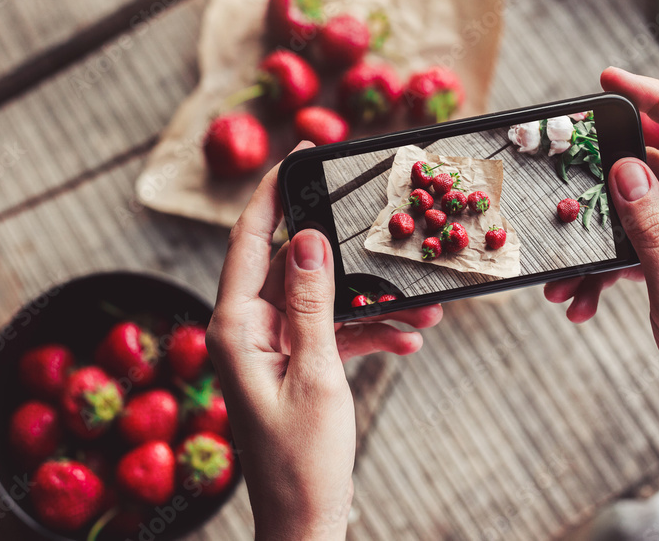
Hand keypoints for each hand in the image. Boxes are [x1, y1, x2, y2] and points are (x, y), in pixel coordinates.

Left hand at [206, 148, 442, 539]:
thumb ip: (312, 301)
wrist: (307, 522)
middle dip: (349, 261)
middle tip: (391, 242)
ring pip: (322, 301)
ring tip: (422, 312)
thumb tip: (307, 237)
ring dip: (371, 303)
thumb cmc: (303, 460)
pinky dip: (367, 332)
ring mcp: (271, 348)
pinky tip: (409, 340)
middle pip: (295, 268)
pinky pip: (331, 332)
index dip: (273, 194)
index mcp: (236, 326)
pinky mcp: (293, 365)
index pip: (248, 240)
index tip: (301, 156)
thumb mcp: (316, 372)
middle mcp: (247, 329)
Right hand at [545, 68, 658, 449]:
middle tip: (566, 157)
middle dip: (610, 167)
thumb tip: (626, 169)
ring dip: (597, 239)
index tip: (610, 80)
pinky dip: (604, 270)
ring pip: (639, 215)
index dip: (657, 98)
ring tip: (562, 279)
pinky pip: (636, 250)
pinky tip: (577, 302)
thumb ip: (652, 230)